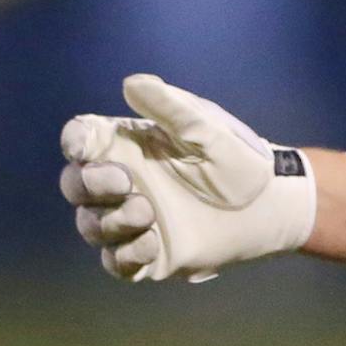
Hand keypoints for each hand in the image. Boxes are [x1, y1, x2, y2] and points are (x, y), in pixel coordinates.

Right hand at [60, 74, 316, 281]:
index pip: (82, 141)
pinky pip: (117, 262)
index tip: (84, 148)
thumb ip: (170, 107)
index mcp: (128, 146)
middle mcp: (121, 183)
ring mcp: (130, 220)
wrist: (270, 203)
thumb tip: (131, 83)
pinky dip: (125, 254)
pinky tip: (150, 242)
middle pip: (76, 185)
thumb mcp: (207, 128)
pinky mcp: (147, 255)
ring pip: (92, 225)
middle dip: (88, 185)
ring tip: (147, 212)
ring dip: (111, 221)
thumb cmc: (237, 158)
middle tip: (123, 183)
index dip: (76, 143)